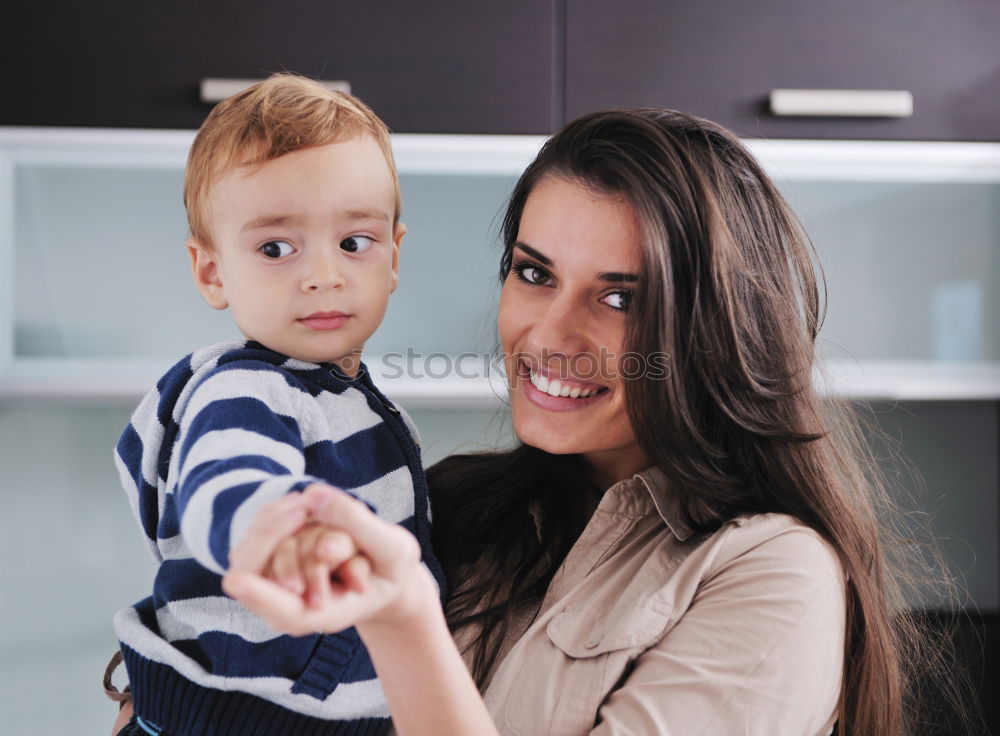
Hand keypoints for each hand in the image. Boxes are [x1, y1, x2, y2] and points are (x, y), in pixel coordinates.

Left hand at [223, 484, 431, 636]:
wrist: (384, 574)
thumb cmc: (392, 567)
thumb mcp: (393, 545)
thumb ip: (356, 523)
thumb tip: (312, 495)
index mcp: (328, 614)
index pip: (287, 611)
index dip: (262, 595)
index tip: (236, 581)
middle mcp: (292, 606)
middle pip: (255, 573)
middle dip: (274, 533)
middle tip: (304, 504)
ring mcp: (276, 587)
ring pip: (252, 550)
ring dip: (278, 520)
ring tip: (309, 504)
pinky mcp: (268, 564)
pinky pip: (257, 533)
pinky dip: (275, 513)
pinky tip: (301, 505)